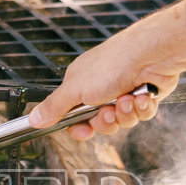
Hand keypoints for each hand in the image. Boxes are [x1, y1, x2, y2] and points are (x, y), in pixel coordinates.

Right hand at [28, 0, 185, 140]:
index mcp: (82, 84)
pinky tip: (142, 96)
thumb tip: (33, 119)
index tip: (83, 130)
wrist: (151, 54)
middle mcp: (103, 88)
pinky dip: (142, 108)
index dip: (80, 127)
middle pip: (100, 123)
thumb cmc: (114, 63)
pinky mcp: (146, 95)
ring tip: (127, 98)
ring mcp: (125, 91)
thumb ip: (54, 107)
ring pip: (122, 121)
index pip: (75, 116)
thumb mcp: (75, 89)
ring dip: (124, 113)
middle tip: (107, 110)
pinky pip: (141, 114)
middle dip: (106, 121)